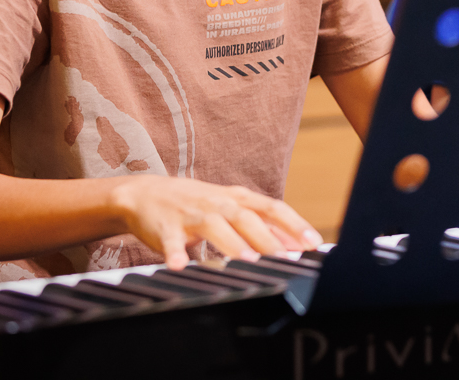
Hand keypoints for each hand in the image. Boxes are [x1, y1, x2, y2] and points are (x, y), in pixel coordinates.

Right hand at [109, 176, 322, 269]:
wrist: (145, 193)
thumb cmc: (197, 204)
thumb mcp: (231, 208)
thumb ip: (262, 225)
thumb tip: (295, 243)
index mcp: (237, 199)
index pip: (272, 208)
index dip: (294, 224)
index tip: (313, 243)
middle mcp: (218, 204)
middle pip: (248, 218)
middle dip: (269, 238)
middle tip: (287, 259)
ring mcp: (192, 214)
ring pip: (215, 227)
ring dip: (232, 243)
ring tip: (247, 260)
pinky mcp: (166, 228)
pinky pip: (171, 242)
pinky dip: (175, 253)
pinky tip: (179, 265)